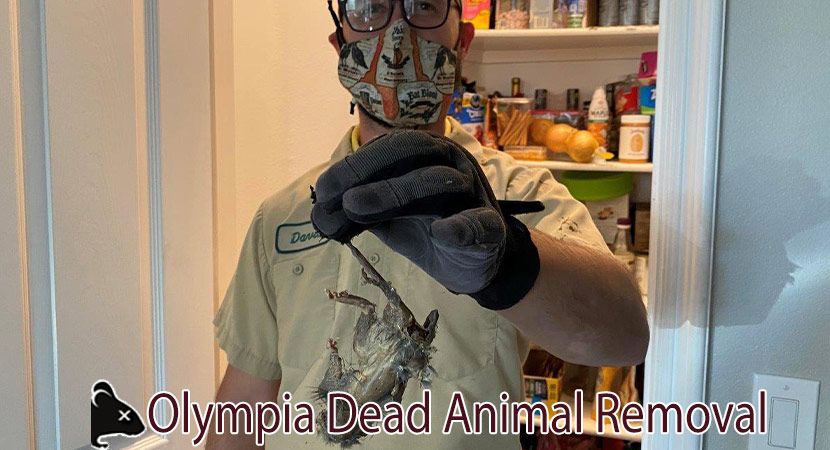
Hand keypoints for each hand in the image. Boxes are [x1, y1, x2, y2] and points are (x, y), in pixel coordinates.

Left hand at [311, 130, 542, 309]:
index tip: (324, 191)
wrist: (471, 263)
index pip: (390, 147)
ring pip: (441, 182)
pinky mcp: (491, 229)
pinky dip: (460, 227)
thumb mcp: (388, 217)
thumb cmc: (426, 228)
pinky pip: (479, 223)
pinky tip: (441, 233)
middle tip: (341, 199)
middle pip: (414, 151)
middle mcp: (450, 163)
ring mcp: (473, 193)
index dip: (354, 164)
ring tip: (358, 208)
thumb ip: (360, 209)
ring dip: (397, 193)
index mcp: (425, 154)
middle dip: (371, 172)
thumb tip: (321, 211)